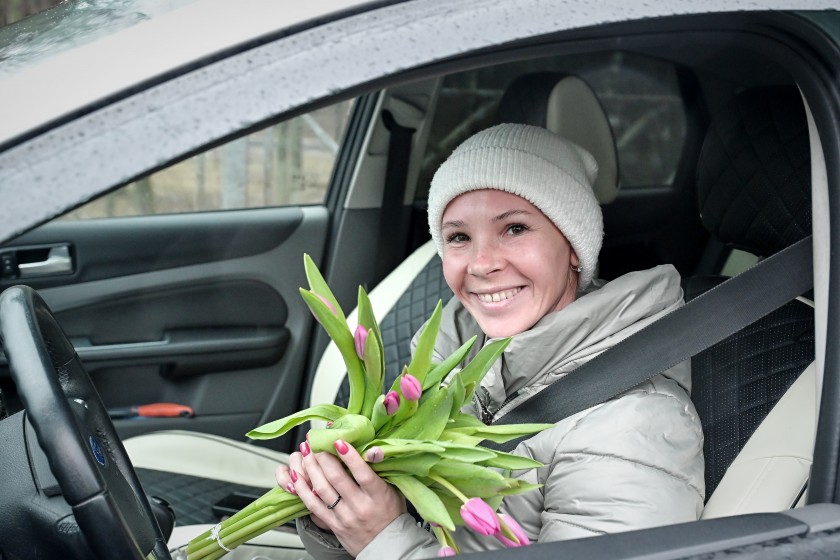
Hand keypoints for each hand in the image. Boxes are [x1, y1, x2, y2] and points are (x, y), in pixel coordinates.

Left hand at [277, 439, 405, 555]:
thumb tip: (374, 449)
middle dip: (324, 457)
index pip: (363, 474)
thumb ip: (383, 469)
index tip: (339, 441)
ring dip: (311, 468)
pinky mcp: (333, 524)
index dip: (350, 456)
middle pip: (337, 479)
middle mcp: (360, 506)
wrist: (385, 545)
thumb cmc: (391, 513)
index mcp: (378, 495)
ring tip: (305, 452)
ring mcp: (345, 516)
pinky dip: (302, 489)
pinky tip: (296, 476)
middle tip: (316, 442)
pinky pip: (313, 505)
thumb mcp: (394, 489)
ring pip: (322, 490)